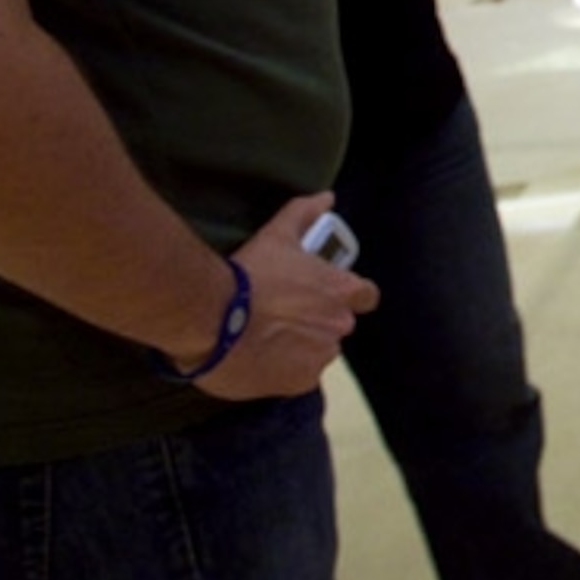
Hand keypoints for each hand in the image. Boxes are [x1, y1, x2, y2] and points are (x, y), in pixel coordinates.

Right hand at [196, 192, 380, 400]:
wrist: (213, 319)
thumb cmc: (249, 274)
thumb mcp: (277, 236)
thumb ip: (304, 214)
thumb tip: (327, 197)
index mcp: (340, 291)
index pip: (366, 296)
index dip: (352, 296)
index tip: (330, 296)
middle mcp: (338, 325)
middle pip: (337, 325)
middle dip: (317, 322)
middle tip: (283, 315)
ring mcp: (320, 356)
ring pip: (318, 352)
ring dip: (302, 347)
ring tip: (267, 338)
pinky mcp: (299, 382)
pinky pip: (299, 376)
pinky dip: (285, 370)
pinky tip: (261, 360)